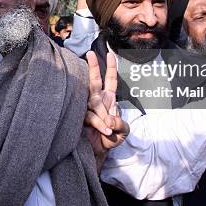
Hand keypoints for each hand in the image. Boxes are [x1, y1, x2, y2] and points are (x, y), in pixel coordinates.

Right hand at [84, 51, 128, 167]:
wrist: (99, 151)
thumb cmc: (112, 137)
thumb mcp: (123, 131)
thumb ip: (121, 124)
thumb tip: (110, 120)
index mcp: (108, 98)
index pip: (111, 80)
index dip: (111, 67)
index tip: (110, 54)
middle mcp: (97, 100)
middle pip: (95, 80)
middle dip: (93, 66)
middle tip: (90, 53)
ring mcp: (88, 108)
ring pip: (93, 102)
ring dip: (103, 115)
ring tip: (109, 130)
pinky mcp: (81, 117)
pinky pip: (90, 116)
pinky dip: (100, 124)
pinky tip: (106, 131)